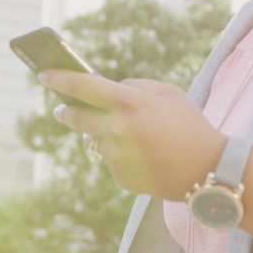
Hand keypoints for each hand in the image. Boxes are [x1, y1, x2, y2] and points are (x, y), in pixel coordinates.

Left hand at [40, 69, 226, 200]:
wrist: (207, 169)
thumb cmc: (190, 125)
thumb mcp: (170, 93)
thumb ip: (136, 86)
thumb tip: (110, 88)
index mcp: (129, 103)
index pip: (82, 86)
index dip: (60, 79)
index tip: (44, 74)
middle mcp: (117, 130)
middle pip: (77, 117)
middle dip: (67, 111)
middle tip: (62, 109)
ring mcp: (116, 156)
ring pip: (96, 141)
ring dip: (105, 135)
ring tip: (136, 137)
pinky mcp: (119, 178)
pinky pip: (111, 161)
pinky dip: (122, 156)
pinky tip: (145, 157)